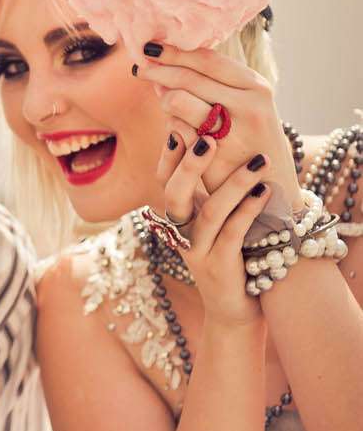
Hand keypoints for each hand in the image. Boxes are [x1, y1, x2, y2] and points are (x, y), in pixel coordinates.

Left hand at [135, 44, 299, 211]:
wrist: (275, 188)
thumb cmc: (253, 138)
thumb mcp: (246, 104)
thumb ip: (214, 83)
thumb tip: (164, 61)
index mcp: (255, 87)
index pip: (208, 60)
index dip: (175, 51)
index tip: (150, 46)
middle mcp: (248, 106)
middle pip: (188, 78)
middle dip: (158, 71)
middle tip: (140, 69)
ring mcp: (233, 132)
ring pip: (177, 100)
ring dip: (165, 99)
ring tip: (165, 101)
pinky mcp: (215, 157)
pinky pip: (175, 129)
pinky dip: (170, 124)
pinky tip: (174, 126)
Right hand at [157, 131, 272, 325]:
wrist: (234, 308)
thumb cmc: (230, 254)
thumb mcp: (214, 219)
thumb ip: (210, 186)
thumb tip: (220, 136)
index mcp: (178, 216)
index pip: (165, 178)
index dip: (171, 152)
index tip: (183, 122)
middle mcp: (181, 233)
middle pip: (174, 194)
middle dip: (189, 164)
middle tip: (209, 138)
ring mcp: (198, 253)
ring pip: (209, 213)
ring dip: (234, 184)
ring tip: (259, 161)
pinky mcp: (219, 268)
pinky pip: (232, 235)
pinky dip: (248, 212)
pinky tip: (265, 192)